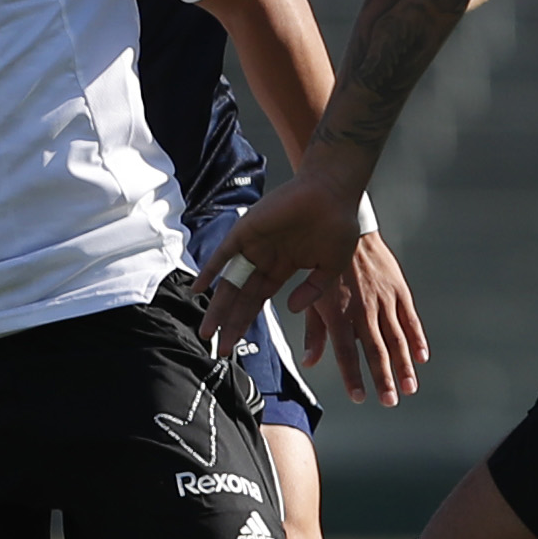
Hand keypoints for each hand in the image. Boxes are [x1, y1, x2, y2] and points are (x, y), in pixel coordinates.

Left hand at [200, 174, 361, 365]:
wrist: (334, 190)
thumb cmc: (338, 223)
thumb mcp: (331, 266)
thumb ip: (313, 290)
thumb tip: (293, 309)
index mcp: (284, 267)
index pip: (258, 301)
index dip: (246, 323)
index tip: (236, 346)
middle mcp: (265, 258)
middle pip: (241, 297)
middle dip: (230, 324)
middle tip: (218, 347)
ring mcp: (254, 244)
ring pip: (230, 281)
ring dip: (217, 307)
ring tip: (207, 331)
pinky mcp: (247, 229)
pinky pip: (223, 253)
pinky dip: (211, 270)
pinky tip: (199, 288)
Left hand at [298, 228, 429, 407]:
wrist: (348, 230)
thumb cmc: (324, 268)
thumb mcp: (313, 298)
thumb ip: (315, 331)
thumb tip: (309, 362)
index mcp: (339, 313)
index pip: (346, 352)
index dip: (353, 376)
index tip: (359, 398)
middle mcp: (363, 309)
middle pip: (376, 350)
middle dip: (384, 378)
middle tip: (390, 401)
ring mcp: (384, 299)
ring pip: (397, 339)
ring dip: (404, 365)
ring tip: (410, 388)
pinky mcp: (399, 289)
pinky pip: (410, 318)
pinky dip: (417, 338)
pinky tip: (422, 357)